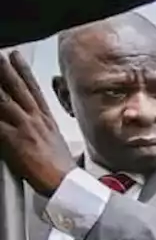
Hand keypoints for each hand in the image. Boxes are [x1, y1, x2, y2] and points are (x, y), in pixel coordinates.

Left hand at [0, 51, 74, 195]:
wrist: (64, 182)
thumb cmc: (60, 168)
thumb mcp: (55, 141)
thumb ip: (42, 127)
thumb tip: (36, 122)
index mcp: (46, 120)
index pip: (33, 89)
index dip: (24, 71)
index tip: (16, 57)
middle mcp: (36, 119)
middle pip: (19, 88)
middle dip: (7, 69)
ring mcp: (24, 127)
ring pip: (5, 100)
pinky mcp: (13, 139)